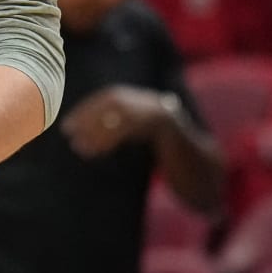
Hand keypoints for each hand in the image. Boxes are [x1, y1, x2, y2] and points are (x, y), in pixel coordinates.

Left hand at [63, 87, 178, 157]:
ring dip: (97, 130)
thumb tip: (85, 139)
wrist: (204, 176)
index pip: (112, 96)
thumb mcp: (142, 146)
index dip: (87, 108)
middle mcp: (156, 102)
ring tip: (80, 147)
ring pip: (124, 113)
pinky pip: (137, 125)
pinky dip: (113, 136)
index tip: (67, 124)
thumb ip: (121, 135)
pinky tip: (98, 149)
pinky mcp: (172, 128)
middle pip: (115, 99)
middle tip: (68, 133)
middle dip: (88, 115)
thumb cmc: (170, 164)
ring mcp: (166, 112)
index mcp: (148, 103)